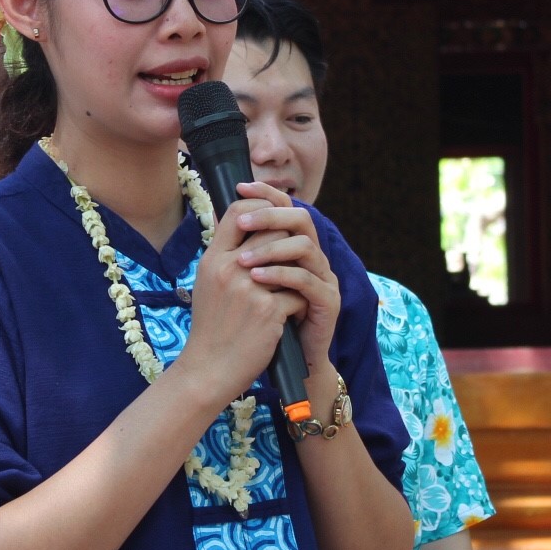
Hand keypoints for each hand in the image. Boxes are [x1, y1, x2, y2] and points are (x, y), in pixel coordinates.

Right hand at [183, 190, 310, 405]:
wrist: (209, 369)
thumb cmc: (211, 328)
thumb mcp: (208, 284)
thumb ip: (225, 256)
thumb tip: (244, 227)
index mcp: (213, 260)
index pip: (238, 212)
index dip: (261, 209)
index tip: (275, 219)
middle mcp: (229, 269)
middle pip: (273, 232)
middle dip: (288, 246)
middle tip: (292, 263)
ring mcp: (249, 289)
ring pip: (291, 260)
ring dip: (297, 275)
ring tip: (293, 291)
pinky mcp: (269, 311)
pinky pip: (298, 294)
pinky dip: (299, 306)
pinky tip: (292, 318)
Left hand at [225, 182, 340, 374]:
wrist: (287, 362)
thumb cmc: (264, 320)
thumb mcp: (248, 280)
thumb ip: (243, 248)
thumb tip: (221, 213)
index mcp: (297, 248)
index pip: (288, 207)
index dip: (267, 194)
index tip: (240, 187)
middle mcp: (315, 258)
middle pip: (301, 219)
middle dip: (269, 216)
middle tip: (241, 222)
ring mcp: (325, 278)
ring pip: (305, 247)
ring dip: (271, 248)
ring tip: (242, 261)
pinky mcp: (328, 301)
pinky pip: (306, 280)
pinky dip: (279, 276)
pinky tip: (255, 279)